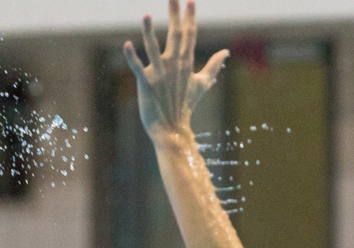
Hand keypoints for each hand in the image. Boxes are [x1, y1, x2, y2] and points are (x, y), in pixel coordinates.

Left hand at [123, 0, 227, 135]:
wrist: (173, 129)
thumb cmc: (185, 105)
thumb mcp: (202, 84)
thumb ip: (214, 66)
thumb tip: (226, 53)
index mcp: (186, 63)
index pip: (190, 35)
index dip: (190, 17)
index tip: (190, 0)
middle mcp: (174, 65)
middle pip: (175, 35)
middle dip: (174, 15)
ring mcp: (160, 74)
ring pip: (153, 49)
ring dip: (149, 32)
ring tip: (145, 15)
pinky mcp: (146, 84)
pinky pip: (138, 67)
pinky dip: (132, 57)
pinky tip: (126, 44)